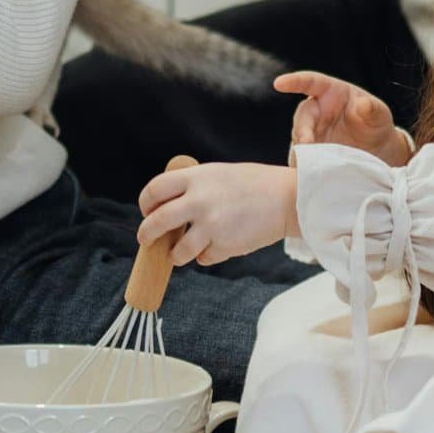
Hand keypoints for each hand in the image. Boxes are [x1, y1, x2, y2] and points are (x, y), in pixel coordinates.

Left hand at [136, 161, 298, 266]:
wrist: (288, 198)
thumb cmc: (253, 184)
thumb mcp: (217, 173)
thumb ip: (192, 187)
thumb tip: (166, 210)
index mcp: (195, 178)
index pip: (154, 190)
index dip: (145, 203)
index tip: (147, 211)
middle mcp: (198, 201)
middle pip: (156, 223)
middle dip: (146, 235)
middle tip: (146, 239)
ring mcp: (211, 226)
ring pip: (178, 251)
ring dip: (176, 254)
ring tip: (180, 252)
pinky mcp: (224, 246)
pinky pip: (204, 258)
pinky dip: (207, 255)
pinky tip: (219, 244)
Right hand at [277, 71, 411, 166]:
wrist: (378, 152)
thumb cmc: (375, 124)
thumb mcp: (380, 114)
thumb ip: (372, 108)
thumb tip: (363, 104)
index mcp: (330, 92)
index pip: (310, 82)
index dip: (294, 81)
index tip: (279, 84)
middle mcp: (317, 111)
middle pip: (302, 116)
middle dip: (302, 130)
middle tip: (306, 145)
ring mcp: (312, 132)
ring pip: (299, 139)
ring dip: (302, 150)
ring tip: (312, 163)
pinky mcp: (311, 152)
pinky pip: (302, 157)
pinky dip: (304, 164)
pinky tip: (309, 173)